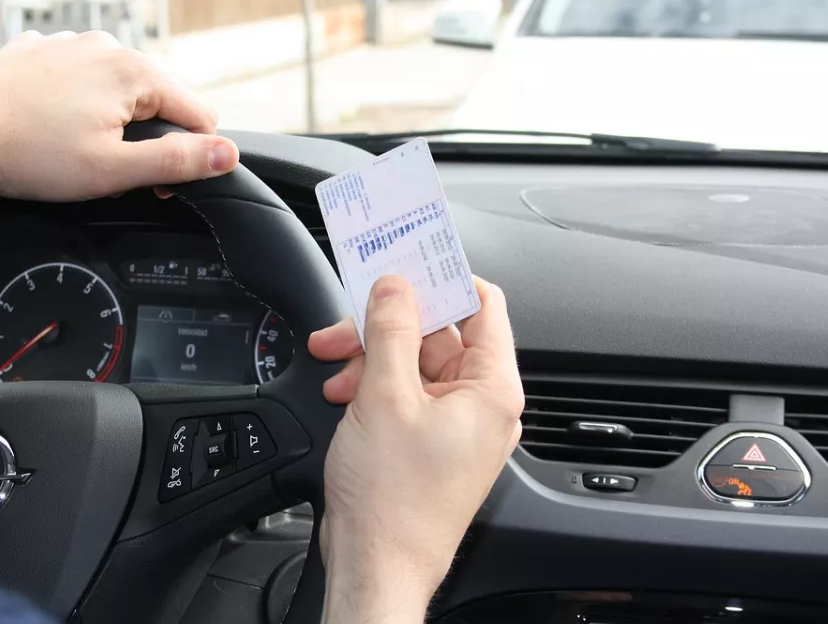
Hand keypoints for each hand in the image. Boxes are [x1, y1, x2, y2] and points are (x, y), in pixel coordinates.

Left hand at [0, 30, 238, 200]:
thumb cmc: (30, 155)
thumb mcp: (113, 170)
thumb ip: (177, 161)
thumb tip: (227, 153)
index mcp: (133, 72)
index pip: (197, 113)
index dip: (187, 156)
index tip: (154, 183)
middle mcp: (104, 46)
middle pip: (155, 98)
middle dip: (144, 136)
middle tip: (108, 171)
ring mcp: (67, 44)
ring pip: (113, 88)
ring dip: (107, 119)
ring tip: (71, 150)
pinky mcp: (35, 52)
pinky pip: (73, 78)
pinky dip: (71, 103)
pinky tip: (48, 127)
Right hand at [308, 275, 523, 622]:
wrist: (376, 566)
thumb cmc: (393, 503)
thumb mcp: (385, 396)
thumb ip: (392, 330)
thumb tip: (395, 286)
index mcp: (491, 390)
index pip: (482, 305)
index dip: (444, 278)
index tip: (407, 262)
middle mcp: (481, 406)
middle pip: (439, 333)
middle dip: (388, 325)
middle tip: (347, 324)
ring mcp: (455, 426)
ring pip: (415, 363)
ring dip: (372, 357)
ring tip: (336, 367)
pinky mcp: (429, 443)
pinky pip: (406, 395)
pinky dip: (373, 387)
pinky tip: (342, 393)